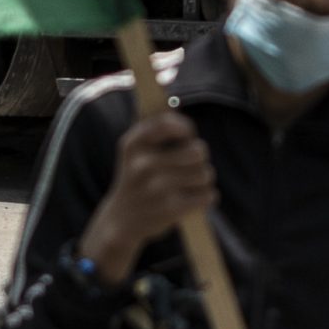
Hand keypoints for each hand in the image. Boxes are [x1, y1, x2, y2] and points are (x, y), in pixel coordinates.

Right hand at [78, 111, 215, 283]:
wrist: (121, 221)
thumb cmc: (136, 179)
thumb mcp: (134, 151)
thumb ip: (156, 128)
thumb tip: (179, 106)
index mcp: (133, 144)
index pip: (168, 123)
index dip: (185, 128)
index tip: (186, 137)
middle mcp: (143, 164)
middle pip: (198, 151)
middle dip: (200, 158)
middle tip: (191, 165)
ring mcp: (157, 187)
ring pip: (205, 174)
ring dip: (203, 179)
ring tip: (192, 183)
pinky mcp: (170, 209)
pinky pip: (207, 195)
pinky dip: (206, 197)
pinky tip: (195, 198)